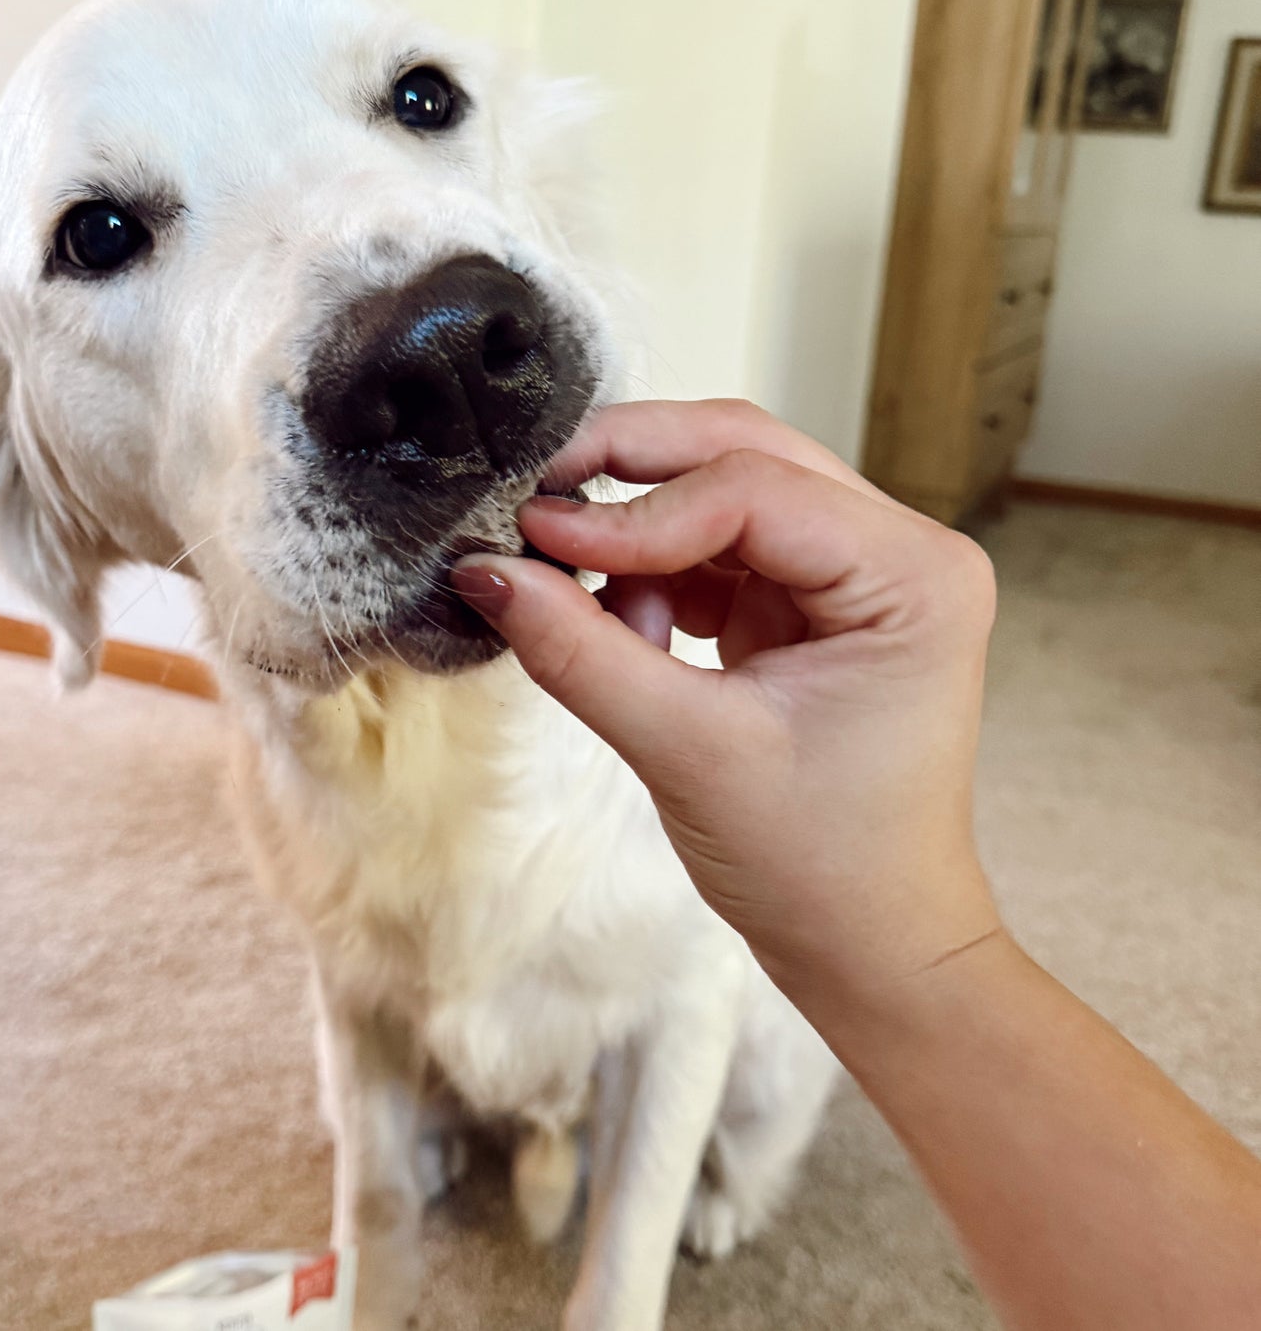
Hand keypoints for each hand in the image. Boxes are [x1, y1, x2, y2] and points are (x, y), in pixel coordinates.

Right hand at [452, 398, 1002, 1004]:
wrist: (870, 945)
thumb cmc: (819, 866)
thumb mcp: (689, 753)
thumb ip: (583, 652)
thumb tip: (487, 569)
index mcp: (914, 576)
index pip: (754, 490)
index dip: (636, 511)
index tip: (536, 536)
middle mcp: (901, 552)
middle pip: (747, 455)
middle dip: (633, 468)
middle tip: (534, 493)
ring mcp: (860, 572)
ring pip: (728, 490)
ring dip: (642, 528)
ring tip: (585, 595)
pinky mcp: (815, 602)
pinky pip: (721, 548)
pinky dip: (658, 571)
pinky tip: (627, 628)